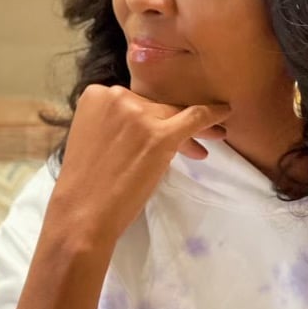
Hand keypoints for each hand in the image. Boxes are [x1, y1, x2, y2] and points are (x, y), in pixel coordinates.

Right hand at [53, 83, 229, 245]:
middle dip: (173, 125)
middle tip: (191, 141)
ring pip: (175, 114)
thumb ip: (116, 125)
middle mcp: (117, 96)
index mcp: (97, 94)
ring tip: (214, 137)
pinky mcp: (159, 136)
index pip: (135, 102)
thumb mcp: (94, 139)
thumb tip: (147, 127)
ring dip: (195, 129)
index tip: (164, 132)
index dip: (153, 119)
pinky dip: (212, 116)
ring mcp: (139, 116)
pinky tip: (224, 115)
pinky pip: (194, 118)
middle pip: (156, 107)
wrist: (83, 213)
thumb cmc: (86, 185)